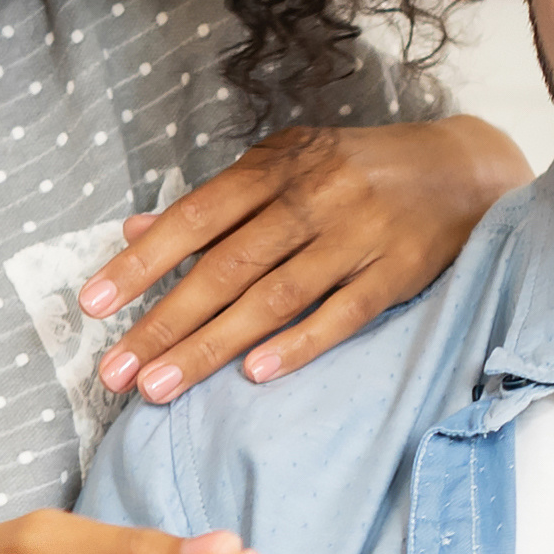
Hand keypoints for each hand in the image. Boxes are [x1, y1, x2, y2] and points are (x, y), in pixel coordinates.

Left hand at [87, 114, 526, 402]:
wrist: (460, 168)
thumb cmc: (355, 172)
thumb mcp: (284, 168)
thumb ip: (214, 204)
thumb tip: (136, 228)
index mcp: (276, 166)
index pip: (195, 217)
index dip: (142, 262)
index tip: (93, 304)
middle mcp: (312, 197)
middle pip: (226, 267)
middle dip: (164, 322)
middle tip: (115, 372)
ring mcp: (357, 234)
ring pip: (274, 297)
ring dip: (212, 346)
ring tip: (161, 387)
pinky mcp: (397, 272)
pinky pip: (341, 314)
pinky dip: (298, 344)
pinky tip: (255, 375)